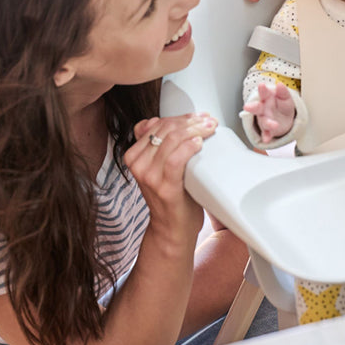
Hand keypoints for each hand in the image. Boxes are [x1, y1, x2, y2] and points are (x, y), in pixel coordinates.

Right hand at [124, 114, 217, 244]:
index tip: (198, 116)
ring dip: (195, 130)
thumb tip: (167, 122)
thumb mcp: (160, 167)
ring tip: (210, 129)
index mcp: (134, 156)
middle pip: (165, 129)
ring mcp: (149, 176)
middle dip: (191, 121)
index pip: (156, 124)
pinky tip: (200, 143)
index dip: (180, 117)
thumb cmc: (171, 196)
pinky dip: (189, 147)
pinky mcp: (164, 187)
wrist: (171, 229)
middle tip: (209, 121)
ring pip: (172, 140)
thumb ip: (158, 146)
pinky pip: (176, 160)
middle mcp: (138, 164)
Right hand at [242, 82, 294, 142]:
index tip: (262, 85)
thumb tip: (280, 84)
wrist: (285, 120)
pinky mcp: (268, 130)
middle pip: (257, 108)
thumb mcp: (285, 98)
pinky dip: (266, 137)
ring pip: (264, 122)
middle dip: (252, 107)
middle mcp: (263, 109)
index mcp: (267, 98)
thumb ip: (283, 92)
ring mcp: (264, 120)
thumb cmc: (282, 106)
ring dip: (267, 123)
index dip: (263, 90)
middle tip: (247, 106)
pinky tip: (266, 139)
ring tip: (274, 125)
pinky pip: (266, 134)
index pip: (264, 93)